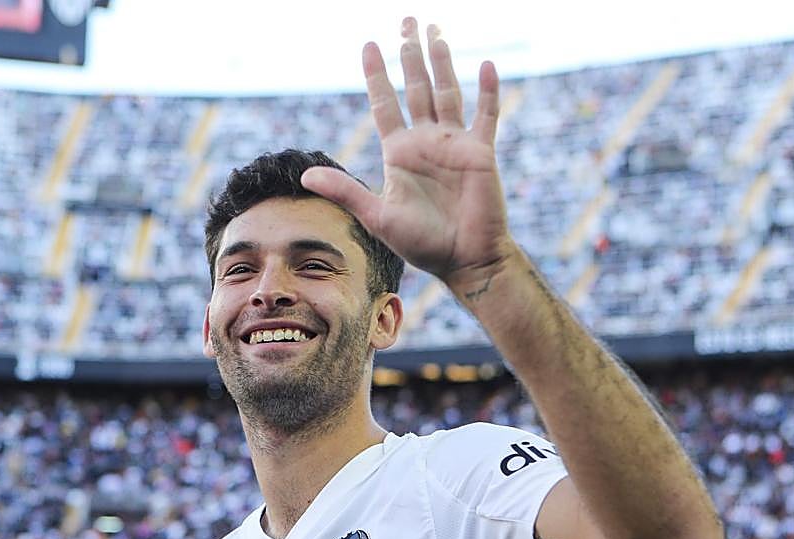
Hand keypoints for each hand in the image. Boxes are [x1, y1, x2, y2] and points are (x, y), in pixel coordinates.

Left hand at [301, 17, 515, 287]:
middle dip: (410, 54)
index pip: (384, 103)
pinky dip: (488, 91)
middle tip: (406, 20)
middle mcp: (426, 141)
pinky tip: (487, 65)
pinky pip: (486, 115)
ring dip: (442, 62)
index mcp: (399, 152)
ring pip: (447, 91)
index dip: (376, 75)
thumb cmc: (421, 244)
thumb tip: (304, 175)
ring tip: (434, 31)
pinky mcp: (481, 152)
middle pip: (416, 87)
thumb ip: (345, 191)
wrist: (464, 260)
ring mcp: (455, 143)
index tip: (368, 45)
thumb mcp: (377, 216)